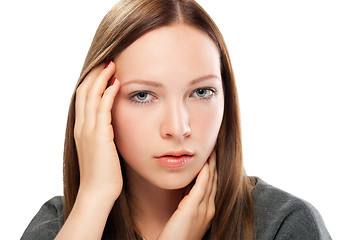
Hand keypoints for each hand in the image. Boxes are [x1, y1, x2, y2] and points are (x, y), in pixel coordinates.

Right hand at [74, 61, 121, 200]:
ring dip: (101, 79)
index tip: (102, 71)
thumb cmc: (103, 174)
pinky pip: (102, 109)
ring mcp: (89, 130)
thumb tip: (111, 126)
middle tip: (107, 61)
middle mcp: (82, 127)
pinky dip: (108, 94)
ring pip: (91, 96)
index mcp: (82, 129)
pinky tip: (116, 84)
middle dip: (95, 75)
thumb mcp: (101, 150)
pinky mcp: (100, 136)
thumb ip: (103, 135)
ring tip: (112, 65)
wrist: (98, 192)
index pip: (83, 99)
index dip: (91, 82)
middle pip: (84, 92)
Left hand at [158, 150, 216, 239]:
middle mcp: (209, 210)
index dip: (214, 171)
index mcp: (209, 212)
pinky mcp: (192, 209)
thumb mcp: (187, 217)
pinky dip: (204, 173)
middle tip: (215, 149)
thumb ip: (189, 204)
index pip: (213, 187)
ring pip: (210, 181)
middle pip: (215, 181)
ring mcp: (203, 210)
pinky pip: (201, 187)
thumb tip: (187, 190)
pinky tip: (204, 163)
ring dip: (211, 164)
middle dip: (215, 164)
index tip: (212, 158)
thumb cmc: (177, 236)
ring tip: (212, 150)